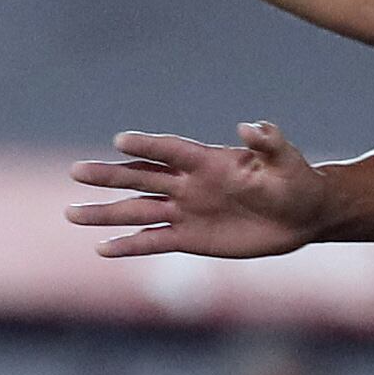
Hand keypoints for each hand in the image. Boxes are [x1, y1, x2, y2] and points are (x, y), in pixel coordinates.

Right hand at [67, 121, 332, 259]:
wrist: (302, 216)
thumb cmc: (296, 182)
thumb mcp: (288, 161)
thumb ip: (269, 143)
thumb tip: (250, 126)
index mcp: (209, 161)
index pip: (171, 150)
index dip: (147, 145)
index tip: (120, 140)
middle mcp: (189, 184)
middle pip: (141, 177)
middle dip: (109, 176)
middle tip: (75, 172)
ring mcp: (186, 211)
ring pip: (137, 210)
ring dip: (106, 213)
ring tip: (71, 213)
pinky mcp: (189, 238)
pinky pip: (153, 242)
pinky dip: (129, 246)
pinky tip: (102, 248)